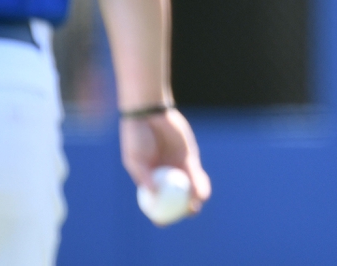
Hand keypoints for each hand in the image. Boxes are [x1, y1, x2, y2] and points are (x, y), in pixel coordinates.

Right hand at [119, 109, 211, 224]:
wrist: (150, 114)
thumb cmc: (136, 137)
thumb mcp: (135, 159)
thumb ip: (144, 177)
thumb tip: (153, 197)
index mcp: (150, 179)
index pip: (155, 202)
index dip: (159, 214)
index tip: (163, 223)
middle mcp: (165, 175)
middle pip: (176, 198)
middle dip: (182, 210)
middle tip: (186, 215)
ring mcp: (178, 167)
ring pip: (188, 188)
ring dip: (194, 199)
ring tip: (196, 206)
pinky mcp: (189, 157)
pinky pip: (196, 174)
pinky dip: (199, 183)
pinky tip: (201, 192)